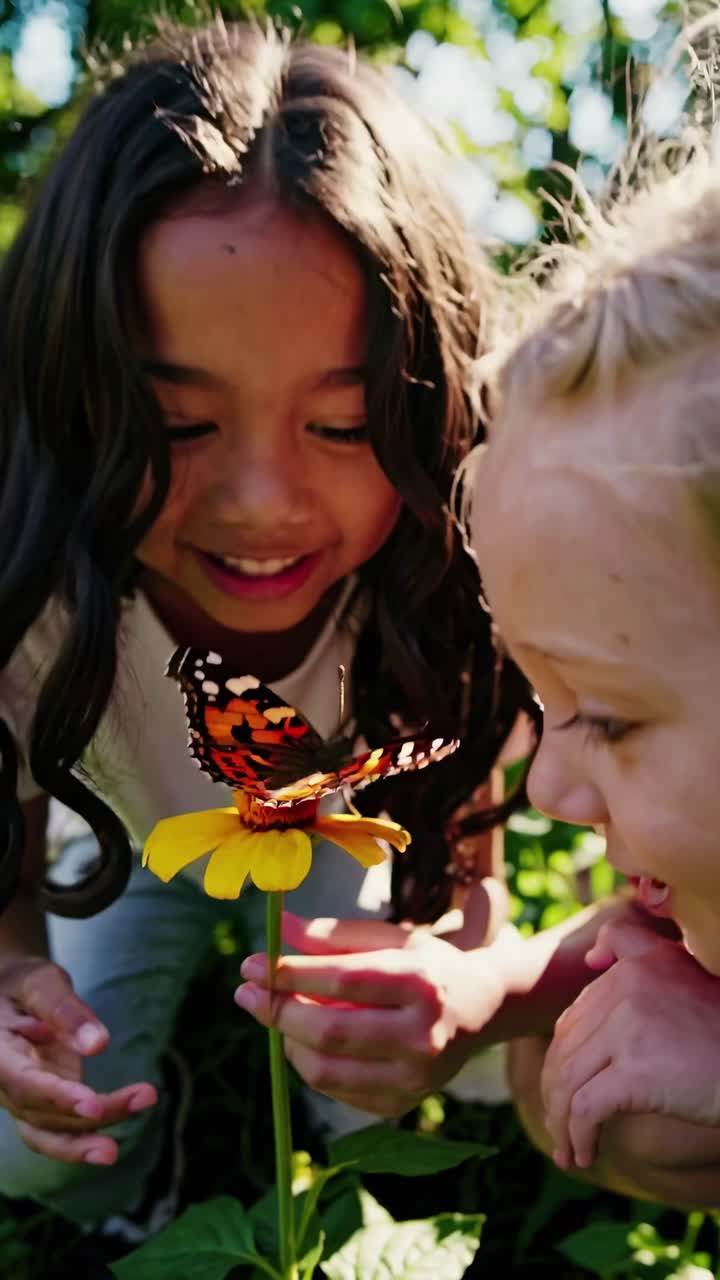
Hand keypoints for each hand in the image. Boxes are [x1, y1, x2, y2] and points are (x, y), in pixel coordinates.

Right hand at [0, 958, 156, 1163]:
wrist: (7, 993)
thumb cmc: (22, 983)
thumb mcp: (40, 981)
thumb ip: (65, 1010)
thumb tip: (98, 1045)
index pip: (24, 1084)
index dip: (57, 1097)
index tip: (92, 1105)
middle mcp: (2, 1084)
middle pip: (41, 1115)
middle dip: (86, 1122)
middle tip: (135, 1113)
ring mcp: (20, 1098)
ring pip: (48, 1132)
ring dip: (87, 1139)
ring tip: (126, 1133)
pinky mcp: (41, 1104)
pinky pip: (58, 1130)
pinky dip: (85, 1136)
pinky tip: (120, 1126)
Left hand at [234, 881, 512, 1116]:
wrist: (482, 1009)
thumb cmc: (425, 964)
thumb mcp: (388, 939)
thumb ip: (331, 936)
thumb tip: (275, 928)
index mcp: (421, 981)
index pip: (344, 979)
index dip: (291, 973)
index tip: (252, 963)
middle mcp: (422, 1035)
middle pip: (330, 1031)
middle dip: (278, 1011)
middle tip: (246, 993)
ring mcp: (414, 1079)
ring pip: (325, 1070)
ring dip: (287, 1040)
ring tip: (278, 1014)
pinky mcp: (402, 1104)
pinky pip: (335, 1090)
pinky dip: (308, 1063)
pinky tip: (304, 1038)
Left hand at [541, 917, 719, 1171]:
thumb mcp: (682, 971)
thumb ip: (635, 952)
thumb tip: (594, 957)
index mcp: (634, 967)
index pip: (575, 1017)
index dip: (563, 1059)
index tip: (564, 1090)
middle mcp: (626, 989)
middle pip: (566, 1049)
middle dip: (555, 1092)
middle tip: (560, 1128)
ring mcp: (629, 1030)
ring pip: (569, 1080)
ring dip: (561, 1122)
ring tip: (568, 1152)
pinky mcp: (636, 1073)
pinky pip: (585, 1109)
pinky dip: (577, 1136)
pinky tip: (582, 1155)